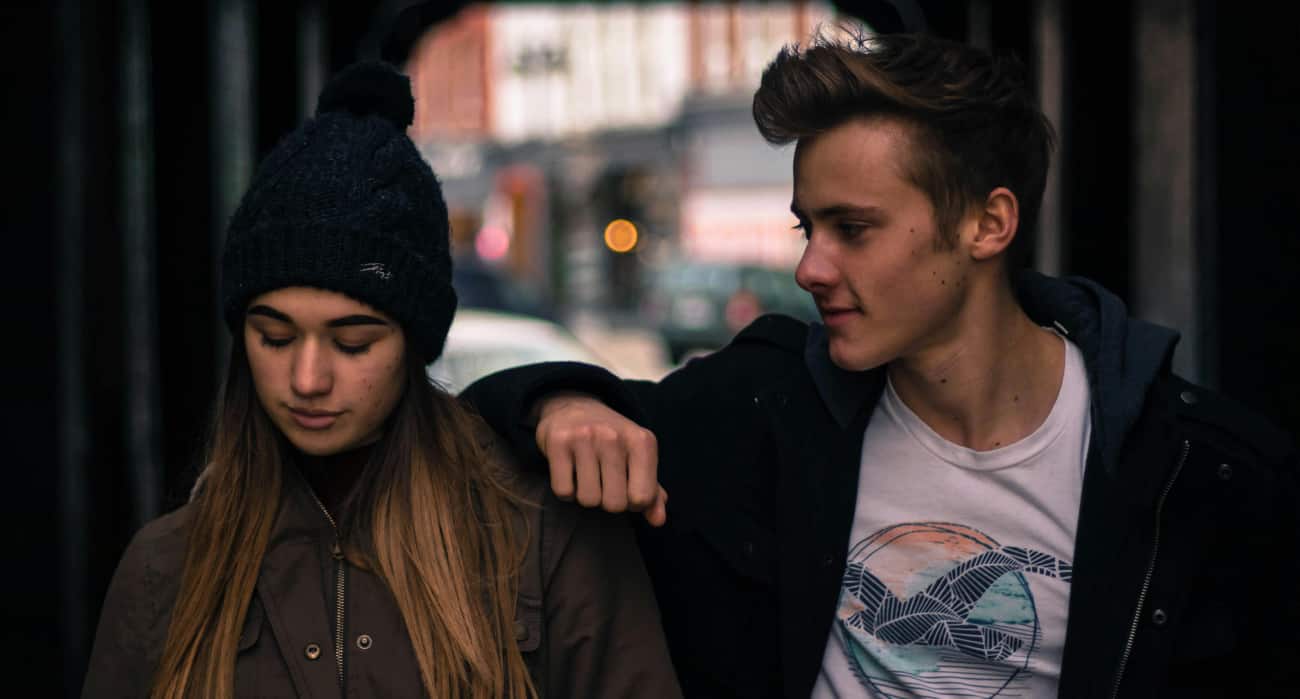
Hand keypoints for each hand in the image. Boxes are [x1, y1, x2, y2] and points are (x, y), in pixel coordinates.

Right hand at [535, 392, 667, 525]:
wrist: (575, 406)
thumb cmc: (612, 440)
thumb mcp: (638, 458)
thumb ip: (651, 492)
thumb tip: (658, 521)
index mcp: (641, 441)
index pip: (642, 498)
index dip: (633, 503)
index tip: (626, 488)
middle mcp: (614, 436)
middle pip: (614, 504)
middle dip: (608, 501)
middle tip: (604, 482)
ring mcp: (584, 437)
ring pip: (588, 500)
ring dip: (586, 495)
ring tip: (587, 474)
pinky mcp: (558, 442)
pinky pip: (564, 492)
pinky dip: (566, 491)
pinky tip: (570, 472)